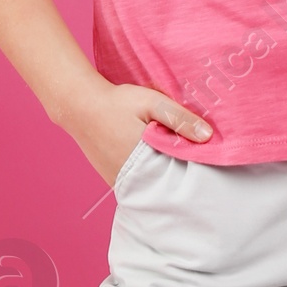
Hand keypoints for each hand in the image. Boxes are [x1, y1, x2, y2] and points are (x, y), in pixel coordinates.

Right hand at [67, 78, 213, 184]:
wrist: (79, 105)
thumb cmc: (116, 103)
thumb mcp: (153, 103)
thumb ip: (180, 119)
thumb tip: (208, 136)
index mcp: (146, 161)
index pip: (180, 174)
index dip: (193, 166)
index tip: (203, 158)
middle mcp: (133, 177)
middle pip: (166, 182)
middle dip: (178, 172)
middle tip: (187, 155)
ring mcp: (120, 181)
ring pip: (152, 183)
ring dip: (162, 172)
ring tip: (169, 154)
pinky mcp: (114, 179)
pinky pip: (138, 182)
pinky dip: (147, 173)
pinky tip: (150, 156)